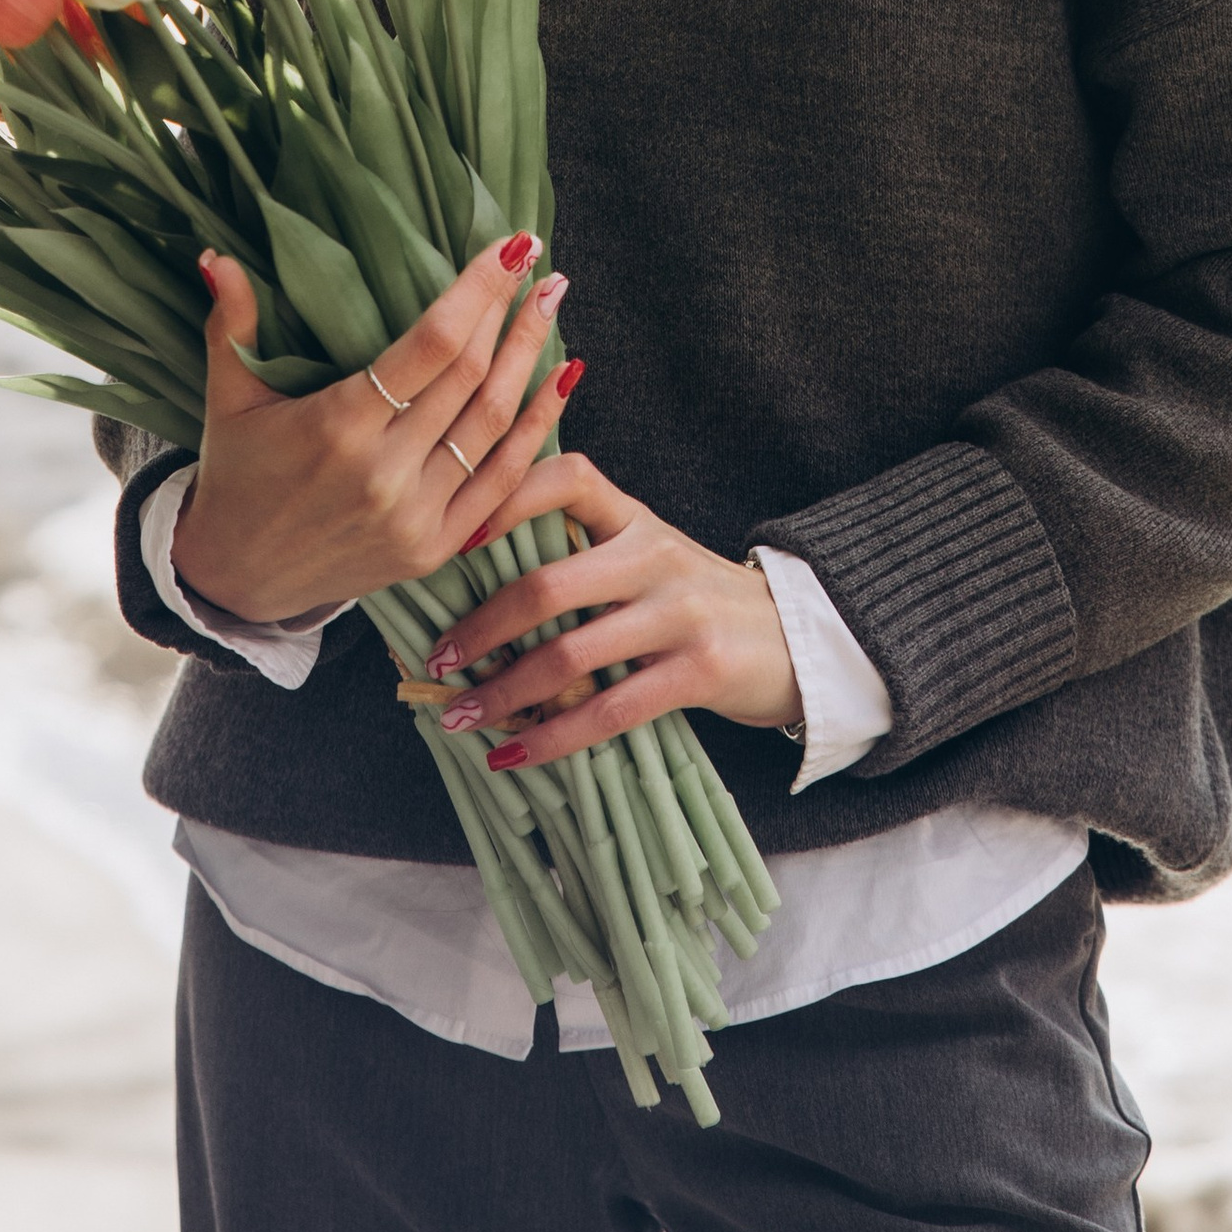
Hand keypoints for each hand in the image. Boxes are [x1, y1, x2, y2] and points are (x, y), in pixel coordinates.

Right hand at [170, 235, 569, 625]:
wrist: (238, 580)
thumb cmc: (236, 474)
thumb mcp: (228, 397)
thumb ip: (230, 324)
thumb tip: (217, 255)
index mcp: (338, 426)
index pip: (430, 344)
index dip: (476, 291)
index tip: (508, 244)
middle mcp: (385, 473)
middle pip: (470, 376)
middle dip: (509, 310)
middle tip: (536, 257)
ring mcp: (416, 517)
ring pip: (495, 424)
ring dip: (531, 357)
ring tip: (552, 299)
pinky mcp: (435, 548)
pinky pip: (502, 482)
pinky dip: (538, 429)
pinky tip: (562, 379)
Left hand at [421, 452, 799, 766]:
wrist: (794, 636)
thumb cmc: (695, 597)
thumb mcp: (647, 552)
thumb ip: (583, 550)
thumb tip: (478, 573)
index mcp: (633, 516)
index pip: (566, 477)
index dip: (504, 499)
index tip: (450, 538)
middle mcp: (653, 555)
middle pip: (548, 585)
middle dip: (481, 629)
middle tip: (437, 661)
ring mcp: (678, 613)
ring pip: (570, 655)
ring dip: (503, 692)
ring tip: (459, 717)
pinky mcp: (698, 671)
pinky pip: (608, 710)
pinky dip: (551, 737)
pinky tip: (514, 754)